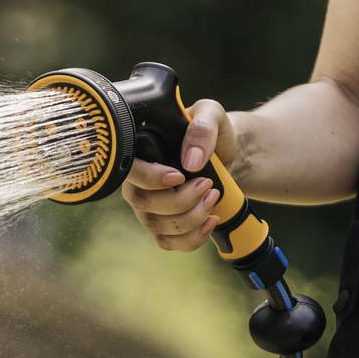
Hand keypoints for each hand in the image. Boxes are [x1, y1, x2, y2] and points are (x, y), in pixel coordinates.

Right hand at [120, 99, 240, 252]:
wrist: (229, 153)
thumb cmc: (212, 132)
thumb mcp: (211, 115)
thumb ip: (202, 127)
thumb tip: (190, 161)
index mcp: (140, 154)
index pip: (129, 171)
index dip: (151, 178)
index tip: (179, 176)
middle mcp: (138, 184)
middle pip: (144, 204)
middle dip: (181, 200)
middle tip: (207, 184)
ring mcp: (148, 209)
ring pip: (158, 226)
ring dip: (192, 217)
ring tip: (213, 196)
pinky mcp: (164, 227)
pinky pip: (170, 243)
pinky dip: (194, 237)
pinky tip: (211, 219)